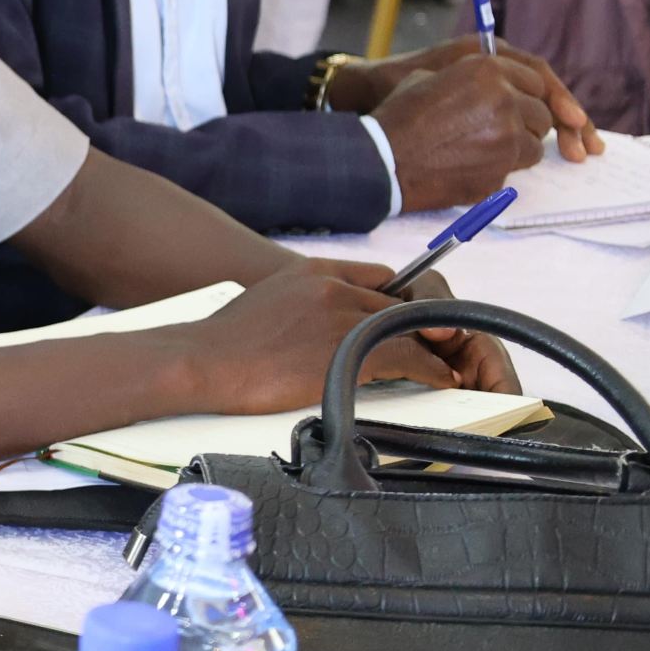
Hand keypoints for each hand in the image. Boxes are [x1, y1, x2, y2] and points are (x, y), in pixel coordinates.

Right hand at [179, 261, 489, 413]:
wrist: (204, 361)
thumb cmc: (226, 343)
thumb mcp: (266, 301)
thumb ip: (301, 302)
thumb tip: (316, 324)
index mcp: (311, 270)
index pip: (378, 276)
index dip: (402, 301)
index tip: (412, 324)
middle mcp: (331, 285)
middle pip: (398, 301)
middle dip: (421, 326)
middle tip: (437, 349)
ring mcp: (340, 315)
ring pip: (408, 328)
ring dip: (433, 350)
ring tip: (445, 368)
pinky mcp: (347, 349)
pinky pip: (408, 356)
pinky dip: (431, 370)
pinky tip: (440, 381)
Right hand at [356, 45, 601, 210]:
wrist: (382, 157)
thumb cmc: (400, 116)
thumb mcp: (431, 78)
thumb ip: (471, 79)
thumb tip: (493, 87)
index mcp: (488, 70)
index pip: (534, 80)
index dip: (530, 94)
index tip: (527, 104)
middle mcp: (504, 99)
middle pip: (541, 113)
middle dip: (528, 123)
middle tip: (505, 130)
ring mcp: (507, 137)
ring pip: (535, 144)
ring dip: (519, 147)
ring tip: (487, 149)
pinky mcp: (502, 168)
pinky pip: (516, 169)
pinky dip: (502, 168)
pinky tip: (474, 165)